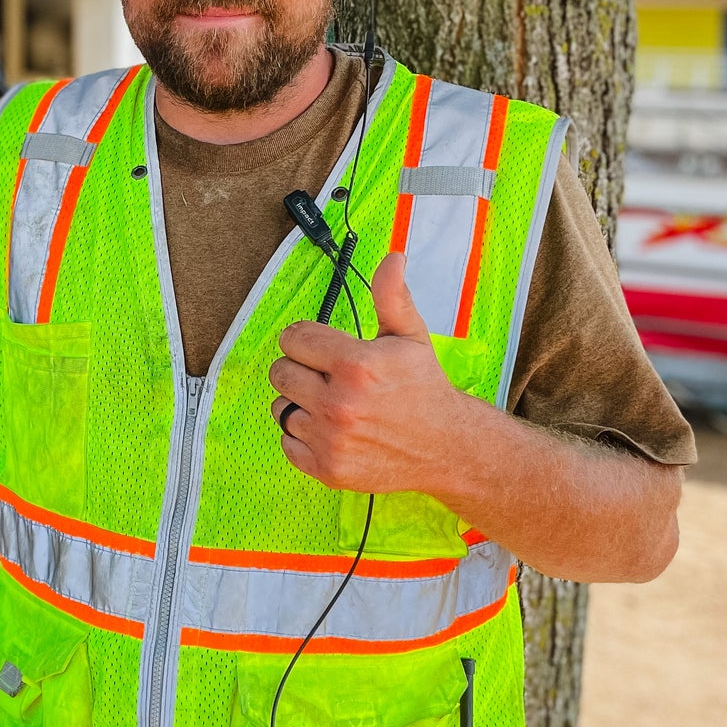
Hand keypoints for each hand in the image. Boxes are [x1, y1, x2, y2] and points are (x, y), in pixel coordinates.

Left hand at [269, 253, 478, 494]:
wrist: (446, 447)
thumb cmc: (424, 389)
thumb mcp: (410, 337)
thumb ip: (392, 297)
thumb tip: (392, 257)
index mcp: (356, 365)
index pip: (294, 338)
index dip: (307, 339)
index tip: (322, 348)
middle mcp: (339, 403)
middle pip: (281, 372)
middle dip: (301, 369)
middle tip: (328, 376)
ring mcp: (331, 440)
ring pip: (281, 408)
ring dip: (301, 403)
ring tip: (332, 403)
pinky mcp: (327, 469)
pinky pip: (287, 442)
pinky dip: (303, 436)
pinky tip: (331, 430)